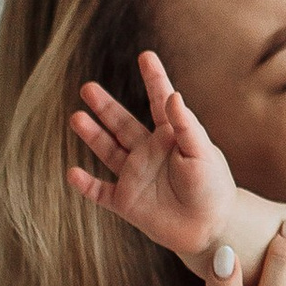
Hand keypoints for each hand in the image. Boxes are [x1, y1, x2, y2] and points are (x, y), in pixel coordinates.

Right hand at [68, 50, 236, 265]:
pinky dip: (85, 185)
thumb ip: (187, 126)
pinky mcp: (127, 202)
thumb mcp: (204, 153)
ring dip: (92, 135)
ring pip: (108, 151)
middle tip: (88, 88)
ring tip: (76, 117)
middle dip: (105, 106)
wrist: (213, 229)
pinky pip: (100, 192)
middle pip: (121, 123)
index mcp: (171, 137)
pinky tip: (72, 173)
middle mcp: (149, 152)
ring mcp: (135, 176)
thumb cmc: (214, 188)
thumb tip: (173, 94)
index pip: (158, 102)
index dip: (154, 79)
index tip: (146, 56)